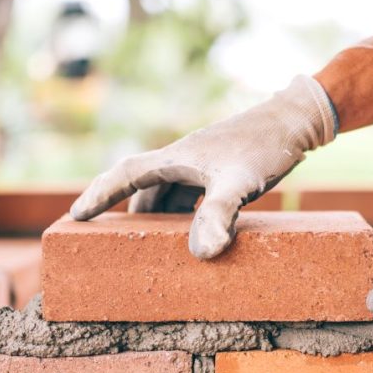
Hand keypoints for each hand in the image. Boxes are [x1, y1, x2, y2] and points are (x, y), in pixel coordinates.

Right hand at [69, 76, 336, 258]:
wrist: (298, 120)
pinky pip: (188, 195)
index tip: (75, 216)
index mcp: (176, 158)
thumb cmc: (266, 146)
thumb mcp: (240, 182)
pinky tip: (193, 234)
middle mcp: (182, 159)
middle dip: (123, 213)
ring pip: (165, 193)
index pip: (125, 175)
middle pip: (141, 187)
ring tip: (148, 247)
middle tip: (108, 242)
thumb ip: (218, 214)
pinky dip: (181, 215)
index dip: (98, 195)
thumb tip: (203, 252)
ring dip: (154, 217)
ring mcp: (201, 164)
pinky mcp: (219, 170)